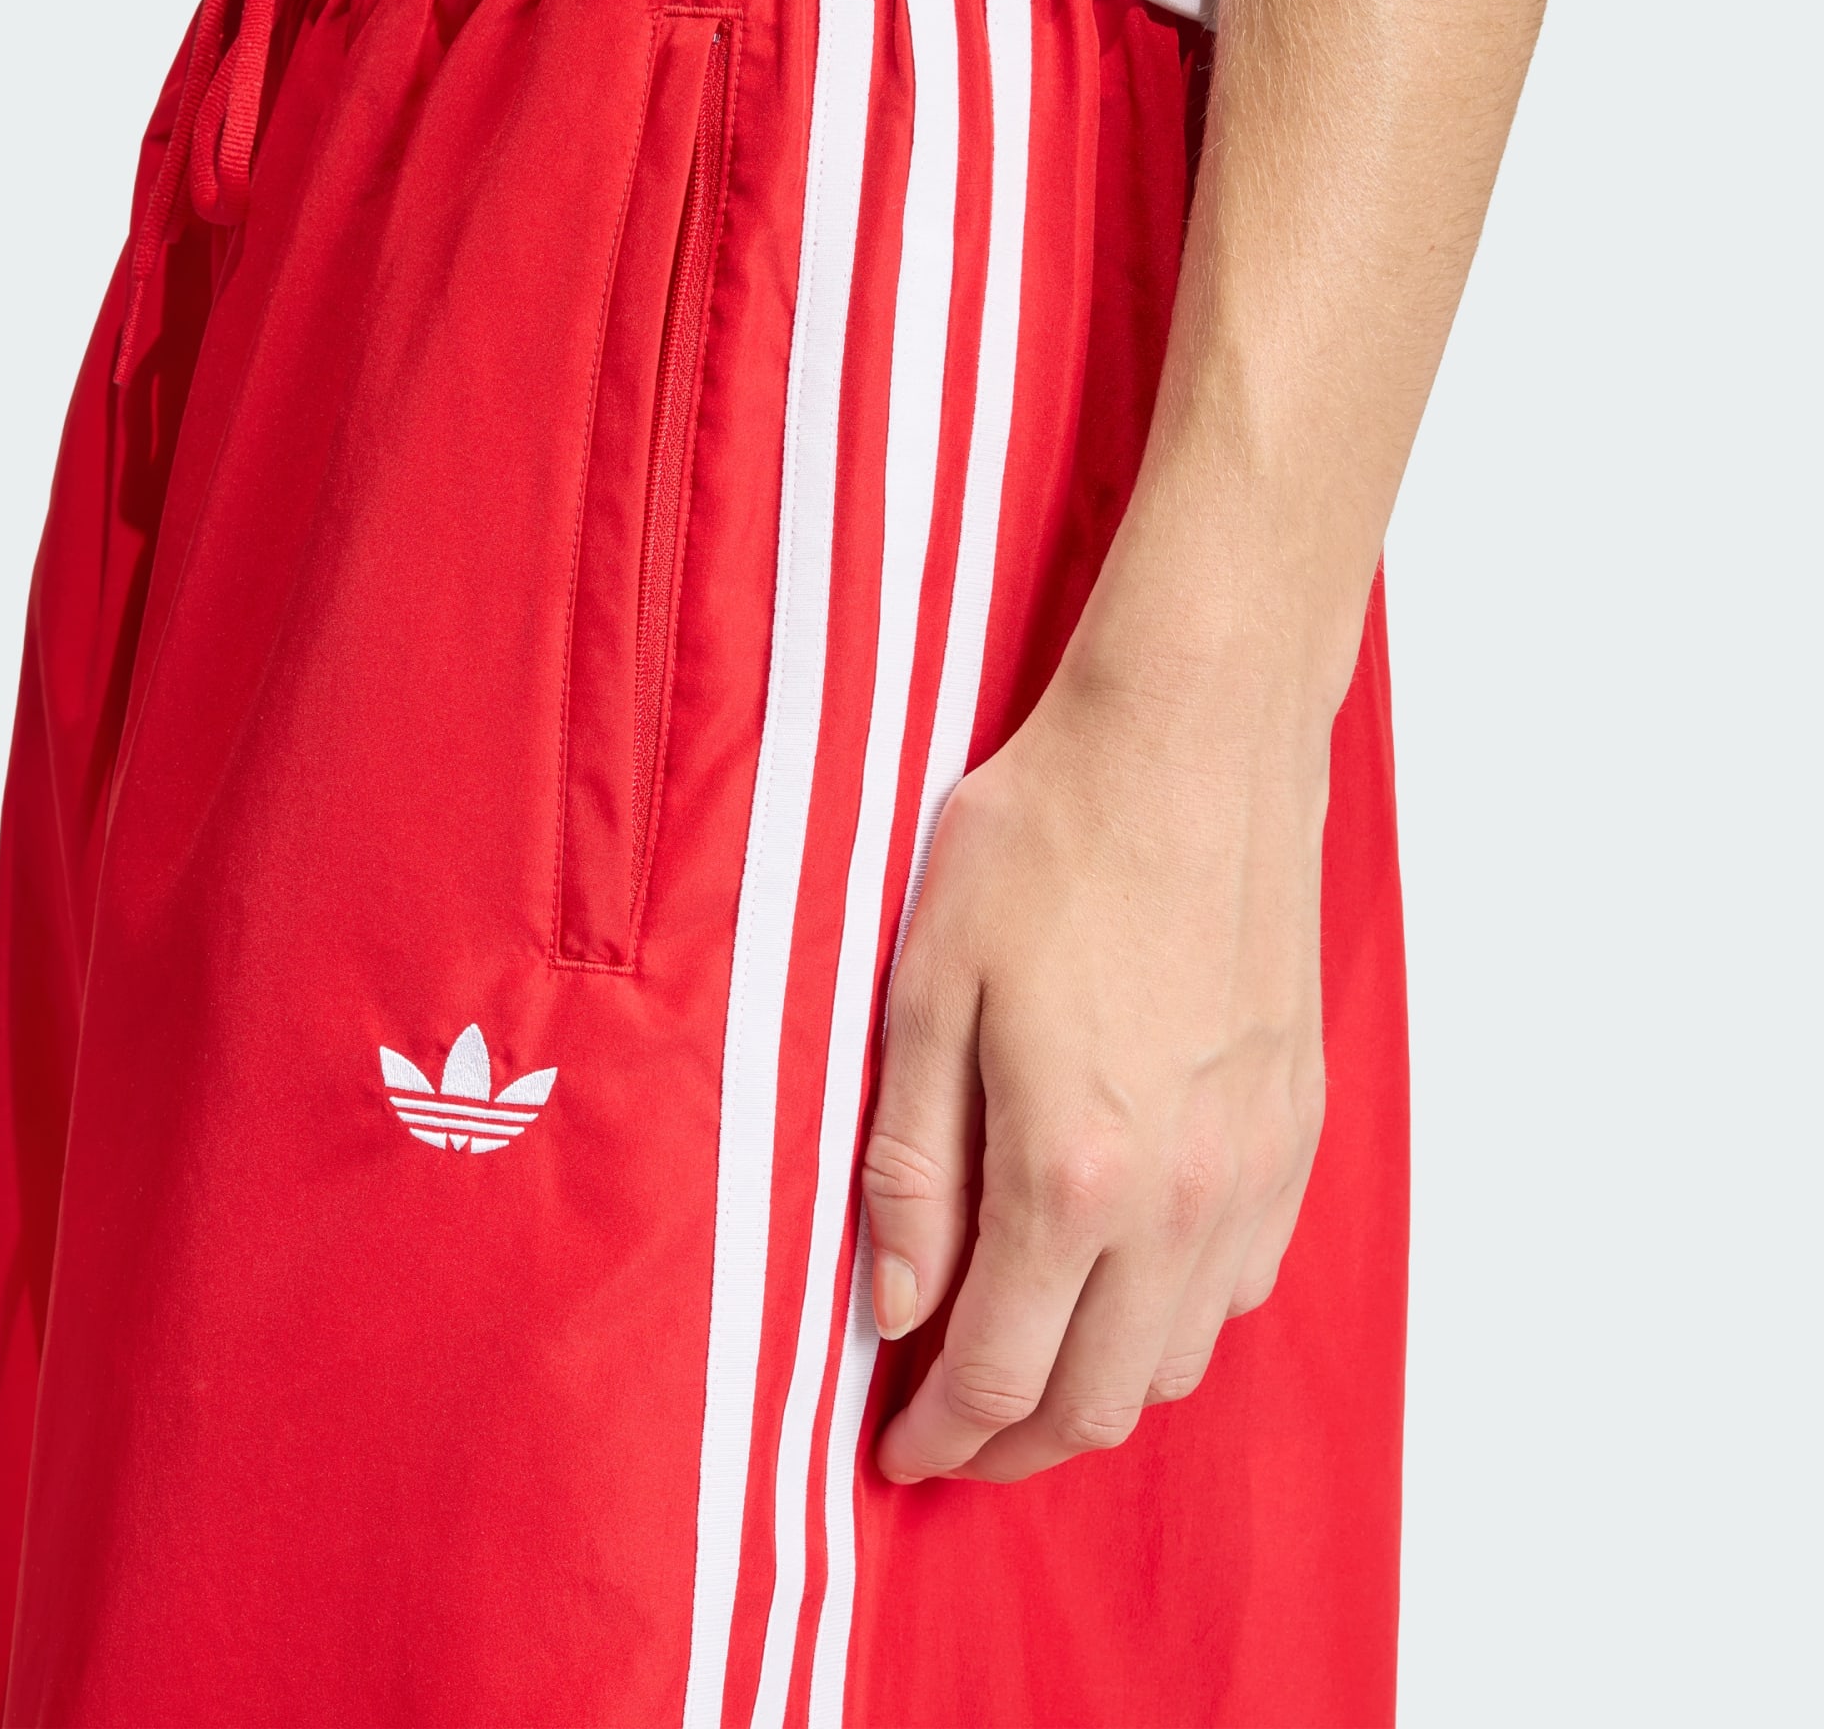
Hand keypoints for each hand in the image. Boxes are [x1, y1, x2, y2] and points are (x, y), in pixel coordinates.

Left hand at [865, 652, 1331, 1483]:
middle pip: (1103, 1400)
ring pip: (1183, 1356)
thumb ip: (913, 1167)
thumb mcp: (926, 991)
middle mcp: (1183, 1199)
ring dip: (1098, 1385)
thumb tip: (899, 1307)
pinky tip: (1122, 1272)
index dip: (941, 1438)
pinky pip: (1244, 1280)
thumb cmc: (1048, 843)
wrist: (1192, 742)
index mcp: (1072, 1174)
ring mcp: (1256, 1166)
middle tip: (952, 1433)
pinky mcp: (1299, 1125)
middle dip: (1015, 1443)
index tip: (899, 1454)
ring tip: (1029, 1354)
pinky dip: (1173, 1317)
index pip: (1000, 1373)